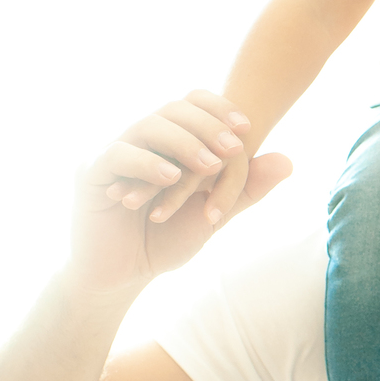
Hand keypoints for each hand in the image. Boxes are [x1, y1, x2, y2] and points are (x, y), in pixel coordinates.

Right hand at [72, 91, 290, 297]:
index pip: (190, 104)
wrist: (120, 276)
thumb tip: (288, 161)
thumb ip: (245, 188)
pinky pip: (118, 154)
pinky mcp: (91, 172)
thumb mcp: (212, 214)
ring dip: (182, 142)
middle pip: (172, 109)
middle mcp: (137, 138)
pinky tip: (172, 178)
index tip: (246, 127)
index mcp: (163, 141)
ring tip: (209, 164)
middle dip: (206, 125)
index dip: (217, 108)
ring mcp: (112, 152)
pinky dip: (147, 163)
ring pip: (147, 126)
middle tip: (232, 146)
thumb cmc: (163, 242)